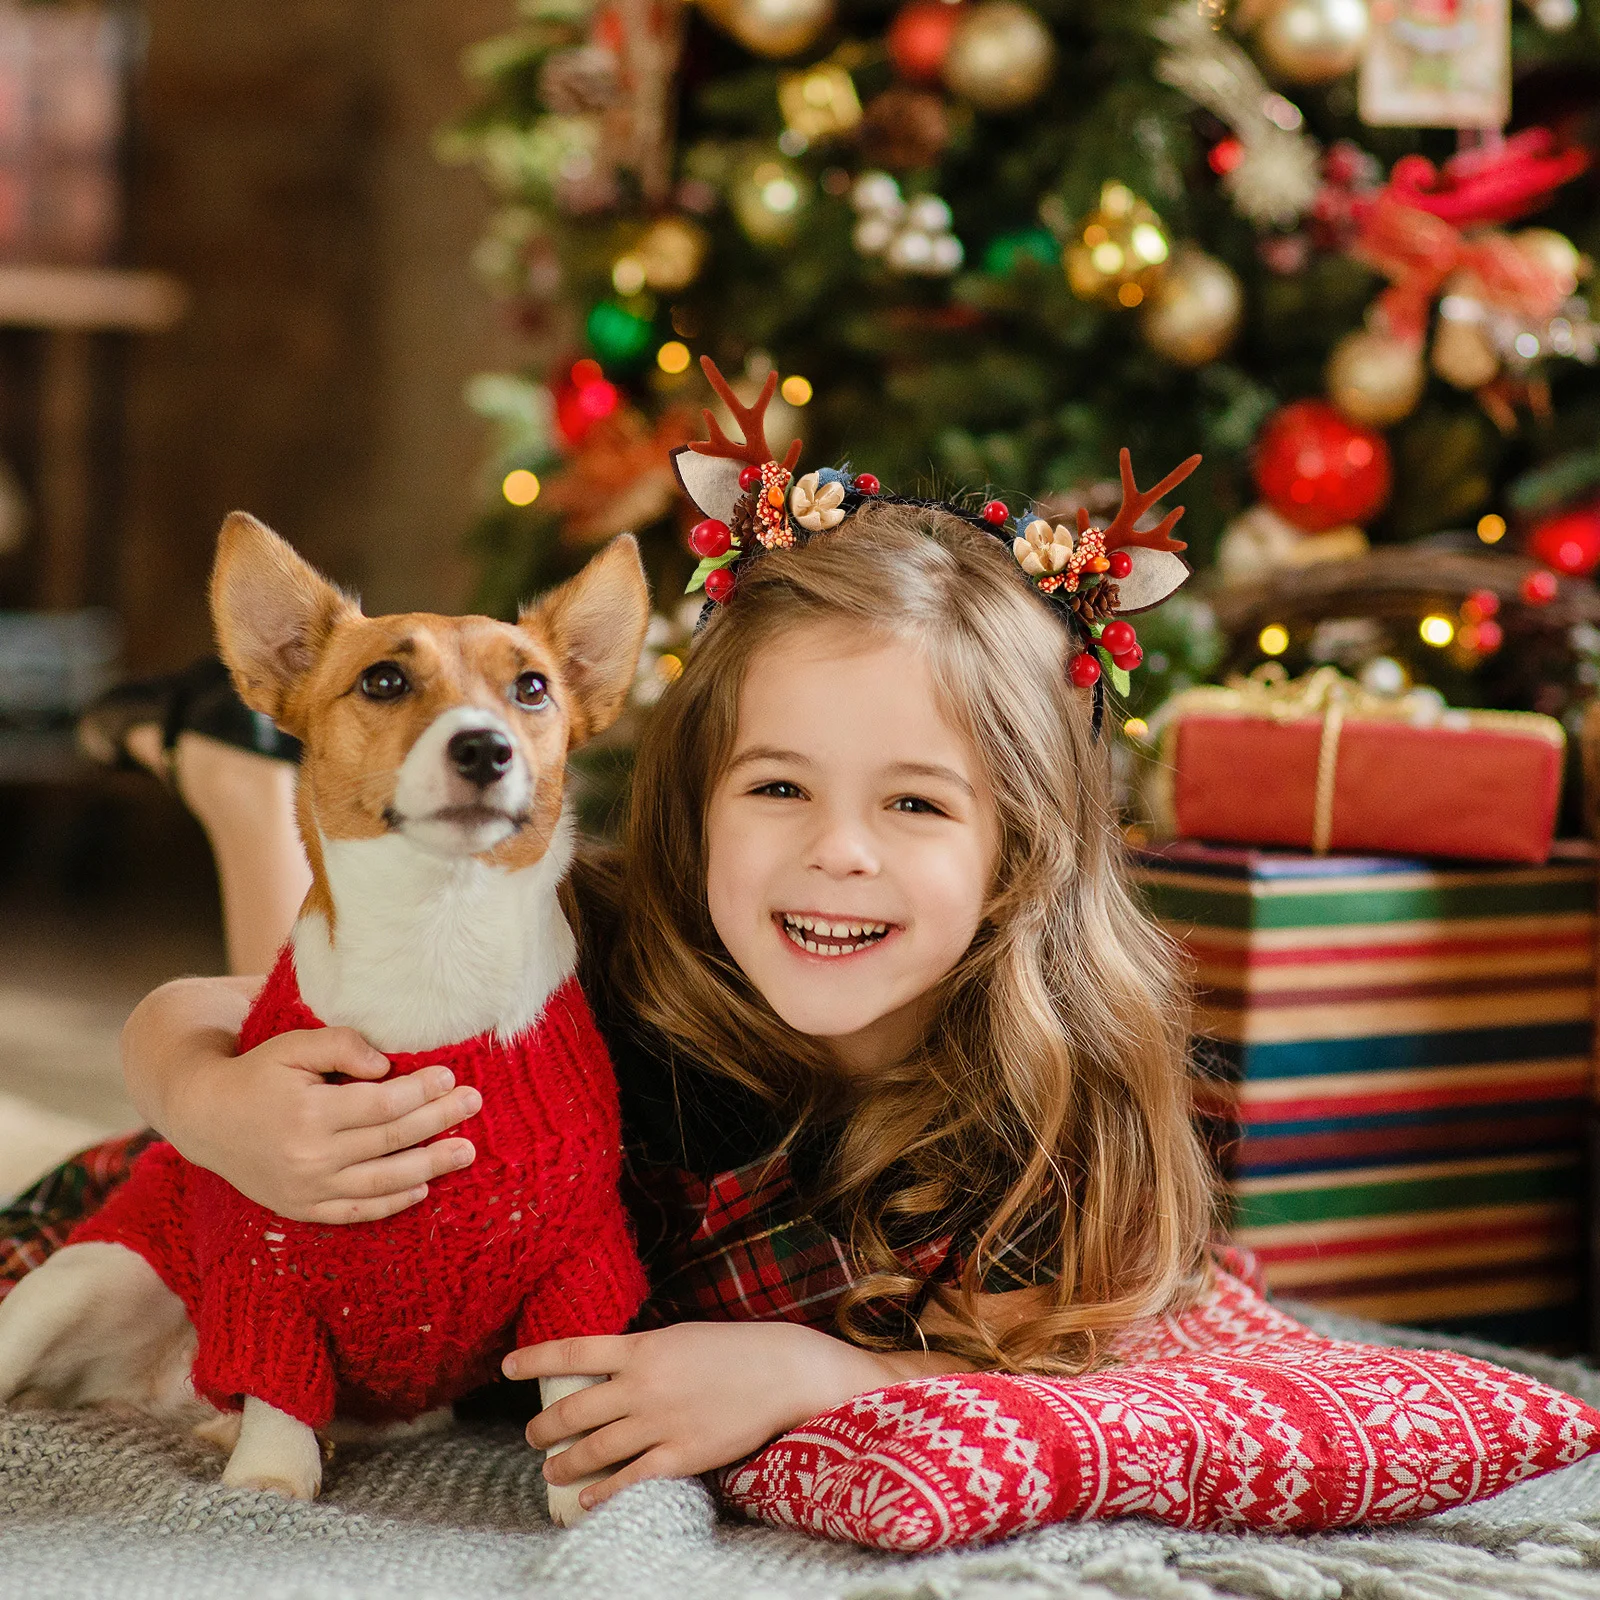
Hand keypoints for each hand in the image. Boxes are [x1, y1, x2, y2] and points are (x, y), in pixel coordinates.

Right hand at [169, 1022, 481, 1223]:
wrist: (205, 1119)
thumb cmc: (257, 1074)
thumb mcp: (293, 1046)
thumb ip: (341, 1045)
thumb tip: (387, 1065)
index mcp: (309, 1114)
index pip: (383, 1105)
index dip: (421, 1091)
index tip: (452, 1077)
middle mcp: (310, 1158)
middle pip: (391, 1141)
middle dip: (438, 1121)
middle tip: (475, 1104)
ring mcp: (307, 1190)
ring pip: (382, 1182)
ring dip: (430, 1167)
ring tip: (467, 1152)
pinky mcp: (302, 1209)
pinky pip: (356, 1213)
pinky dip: (392, 1204)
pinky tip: (423, 1188)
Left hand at [505, 1322, 964, 1511]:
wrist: (782, 1371)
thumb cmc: (734, 1348)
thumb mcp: (681, 1337)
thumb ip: (643, 1353)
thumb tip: (609, 1367)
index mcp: (643, 1347)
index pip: (573, 1351)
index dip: (534, 1359)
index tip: (507, 1367)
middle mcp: (643, 1384)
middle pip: (574, 1409)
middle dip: (545, 1426)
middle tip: (534, 1435)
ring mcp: (660, 1422)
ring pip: (594, 1449)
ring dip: (565, 1462)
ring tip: (551, 1470)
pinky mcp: (681, 1455)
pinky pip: (630, 1479)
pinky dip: (602, 1493)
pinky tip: (586, 1500)